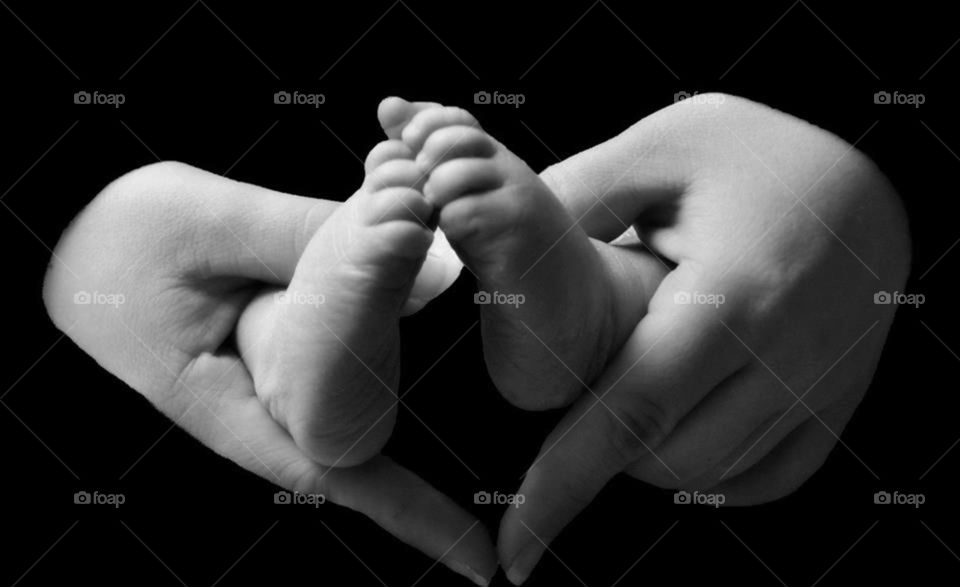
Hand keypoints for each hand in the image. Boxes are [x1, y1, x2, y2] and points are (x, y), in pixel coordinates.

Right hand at [43, 161, 495, 584]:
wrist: (61, 229)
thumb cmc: (112, 237)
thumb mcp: (204, 225)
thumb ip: (299, 235)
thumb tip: (405, 246)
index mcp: (226, 403)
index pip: (330, 473)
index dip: (410, 514)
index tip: (476, 560)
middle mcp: (251, 402)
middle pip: (354, 440)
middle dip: (425, 467)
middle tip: (496, 481)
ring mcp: (259, 373)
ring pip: (349, 396)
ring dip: (406, 386)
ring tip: (469, 382)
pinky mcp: (264, 339)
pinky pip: (328, 351)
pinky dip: (373, 334)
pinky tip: (407, 300)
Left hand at [498, 94, 910, 582]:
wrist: (872, 174)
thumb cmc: (757, 153)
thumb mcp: (660, 149)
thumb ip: (576, 199)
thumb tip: (500, 252)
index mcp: (729, 299)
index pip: (630, 417)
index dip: (561, 490)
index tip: (513, 554)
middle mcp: (782, 361)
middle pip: (661, 460)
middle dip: (594, 455)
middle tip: (571, 397)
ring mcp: (819, 392)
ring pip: (708, 477)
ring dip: (645, 458)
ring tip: (624, 392)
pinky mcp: (836, 407)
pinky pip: (763, 479)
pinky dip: (706, 472)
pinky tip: (679, 425)